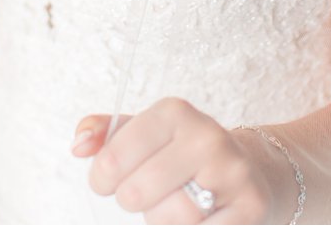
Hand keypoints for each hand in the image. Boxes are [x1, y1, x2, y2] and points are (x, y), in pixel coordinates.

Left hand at [72, 98, 290, 223]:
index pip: (112, 160)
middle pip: (136, 194)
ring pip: (168, 219)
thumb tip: (79, 145)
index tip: (111, 180)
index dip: (102, 179)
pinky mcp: (251, 207)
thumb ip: (106, 135)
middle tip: (150, 192)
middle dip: (135, 200)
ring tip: (180, 203)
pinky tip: (204, 218)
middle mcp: (207, 137)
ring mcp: (233, 172)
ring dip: (163, 220)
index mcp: (175, 113)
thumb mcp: (146, 135)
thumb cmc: (183, 157)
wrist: (251, 172)